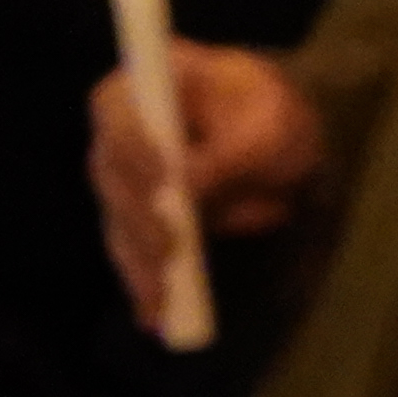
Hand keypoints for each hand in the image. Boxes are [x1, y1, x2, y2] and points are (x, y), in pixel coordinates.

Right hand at [89, 41, 325, 328]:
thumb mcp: (267, 126)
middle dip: (137, 214)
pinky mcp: (141, 218)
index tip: (164, 178)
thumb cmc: (275, 114)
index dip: (132, 142)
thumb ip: (228, 154)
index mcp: (149, 81)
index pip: (117, 106)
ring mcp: (128, 176)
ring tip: (160, 296)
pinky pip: (134, 251)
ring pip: (117, 220)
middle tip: (170, 246)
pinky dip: (144, 282)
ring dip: (136, 259)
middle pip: (110, 172)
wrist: (288, 145)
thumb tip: (187, 189)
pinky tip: (155, 315)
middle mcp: (124, 128)